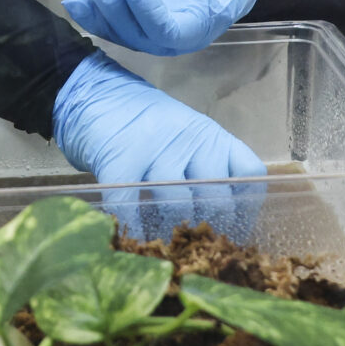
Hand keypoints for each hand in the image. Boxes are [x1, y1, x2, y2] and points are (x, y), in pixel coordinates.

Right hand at [53, 53, 264, 237]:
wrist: (96, 95)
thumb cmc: (145, 125)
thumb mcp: (186, 136)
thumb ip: (206, 167)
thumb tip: (225, 220)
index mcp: (211, 137)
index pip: (248, 173)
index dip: (248, 207)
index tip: (237, 231)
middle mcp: (190, 142)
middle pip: (217, 196)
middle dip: (212, 229)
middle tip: (202, 250)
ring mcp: (155, 150)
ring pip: (178, 204)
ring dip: (175, 234)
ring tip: (171, 249)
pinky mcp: (120, 161)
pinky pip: (133, 205)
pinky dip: (136, 228)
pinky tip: (138, 241)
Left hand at [61, 0, 268, 55]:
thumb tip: (219, 9)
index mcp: (197, 29)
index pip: (166, 30)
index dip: (145, 9)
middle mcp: (170, 35)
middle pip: (136, 35)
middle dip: (114, 10)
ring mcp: (149, 25)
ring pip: (118, 31)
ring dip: (97, 15)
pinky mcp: (134, 13)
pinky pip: (109, 21)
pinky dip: (90, 14)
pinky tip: (74, 1)